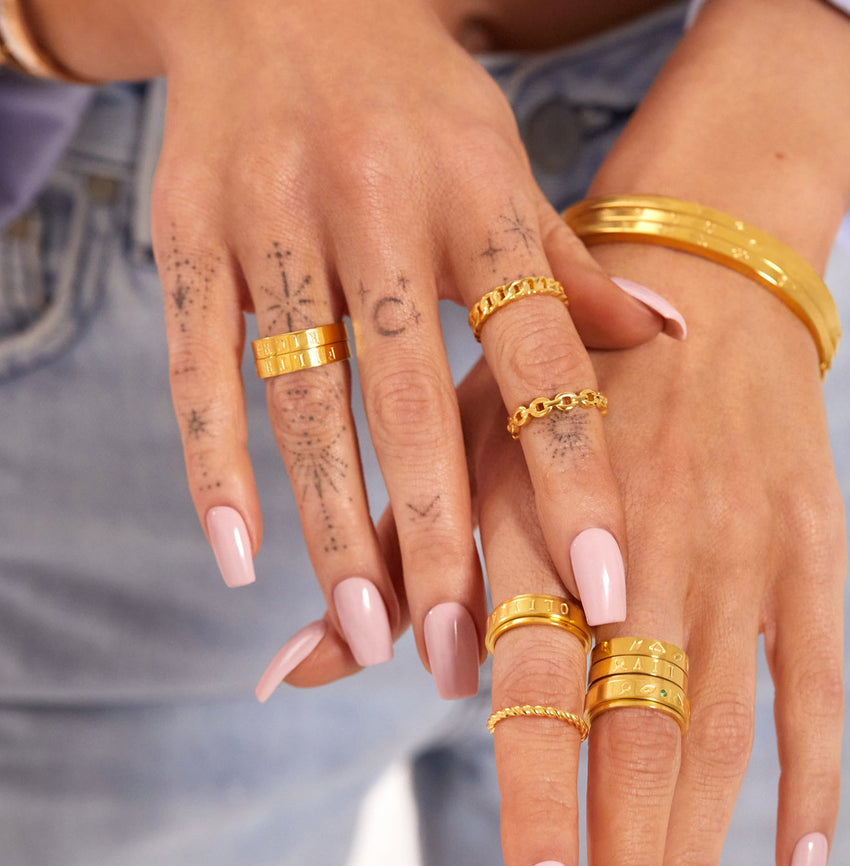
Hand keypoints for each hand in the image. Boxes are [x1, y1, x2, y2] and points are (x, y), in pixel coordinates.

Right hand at [28, 0, 673, 682]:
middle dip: (434, 537)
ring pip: (302, 400)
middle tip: (458, 654)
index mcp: (474, 190)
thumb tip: (663, 340)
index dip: (572, 473)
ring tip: (363, 631)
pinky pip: (194, 365)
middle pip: (406, 400)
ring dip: (330, 526)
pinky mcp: (186, 234)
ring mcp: (269, 219)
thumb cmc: (409, 100)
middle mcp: (375, 203)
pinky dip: (212, 464)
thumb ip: (568, 266)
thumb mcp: (500, 164)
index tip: (601, 587)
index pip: (535, 353)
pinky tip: (236, 556)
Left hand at [262, 241, 844, 865]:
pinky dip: (813, 776)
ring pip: (718, 720)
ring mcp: (733, 548)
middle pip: (631, 722)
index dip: (536, 799)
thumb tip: (286, 672)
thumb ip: (386, 559)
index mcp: (538, 518)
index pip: (533, 683)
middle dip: (620, 853)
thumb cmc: (551, 377)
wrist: (699, 280)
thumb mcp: (454, 437)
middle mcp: (639, 542)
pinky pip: (818, 678)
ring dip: (697, 840)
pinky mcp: (808, 548)